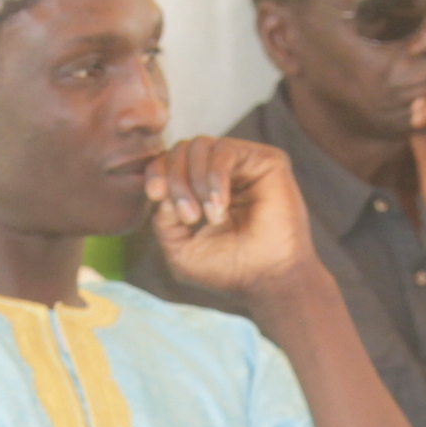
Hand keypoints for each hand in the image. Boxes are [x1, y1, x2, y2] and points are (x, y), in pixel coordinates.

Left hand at [145, 137, 325, 305]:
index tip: (154, 195)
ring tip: (210, 216)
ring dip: (196, 180)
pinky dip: (216, 176)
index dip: (156, 172)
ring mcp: (244, 165)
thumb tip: (161, 193)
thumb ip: (163, 222)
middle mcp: (221, 173)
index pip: (168, 163)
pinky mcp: (265, 160)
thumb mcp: (181, 251)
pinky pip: (225, 149)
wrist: (270, 281)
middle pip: (181, 149)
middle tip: (189, 217)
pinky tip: (221, 205)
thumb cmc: (228, 271)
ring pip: (200, 145)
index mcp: (200, 190)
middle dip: (175, 180)